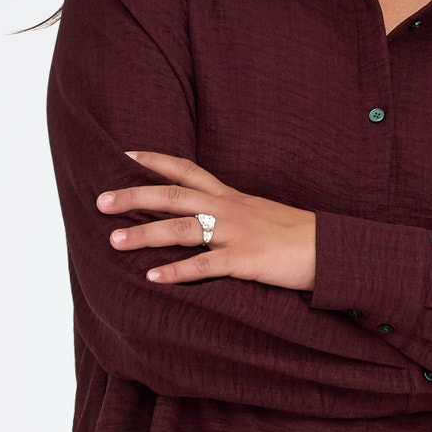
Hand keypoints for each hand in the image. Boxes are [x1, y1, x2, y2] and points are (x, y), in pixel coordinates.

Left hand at [97, 150, 316, 290]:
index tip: (126, 154)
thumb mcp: (260, 212)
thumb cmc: (296, 234)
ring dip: (145, 235)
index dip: (156, 161)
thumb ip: (232, 212)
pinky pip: (204, 265)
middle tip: (101, 202)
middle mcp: (228, 209)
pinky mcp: (244, 259)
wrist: (330, 248)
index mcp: (230, 196)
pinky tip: (153, 277)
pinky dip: (176, 271)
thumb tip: (207, 218)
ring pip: (181, 229)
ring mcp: (235, 233)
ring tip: (115, 242)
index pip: (187, 170)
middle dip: (134, 198)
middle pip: (172, 196)